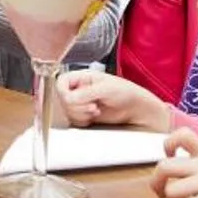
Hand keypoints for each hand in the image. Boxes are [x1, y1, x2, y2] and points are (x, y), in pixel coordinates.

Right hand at [58, 70, 173, 130]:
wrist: (136, 110)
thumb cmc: (126, 93)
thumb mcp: (106, 89)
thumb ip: (86, 93)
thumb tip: (69, 98)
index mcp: (82, 77)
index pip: (61, 83)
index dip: (64, 92)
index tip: (72, 99)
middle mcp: (79, 89)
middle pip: (62, 100)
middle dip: (78, 106)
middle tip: (93, 106)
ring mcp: (81, 103)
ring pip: (68, 112)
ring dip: (82, 114)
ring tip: (96, 110)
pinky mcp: (84, 115)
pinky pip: (74, 121)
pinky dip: (83, 121)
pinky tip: (95, 116)